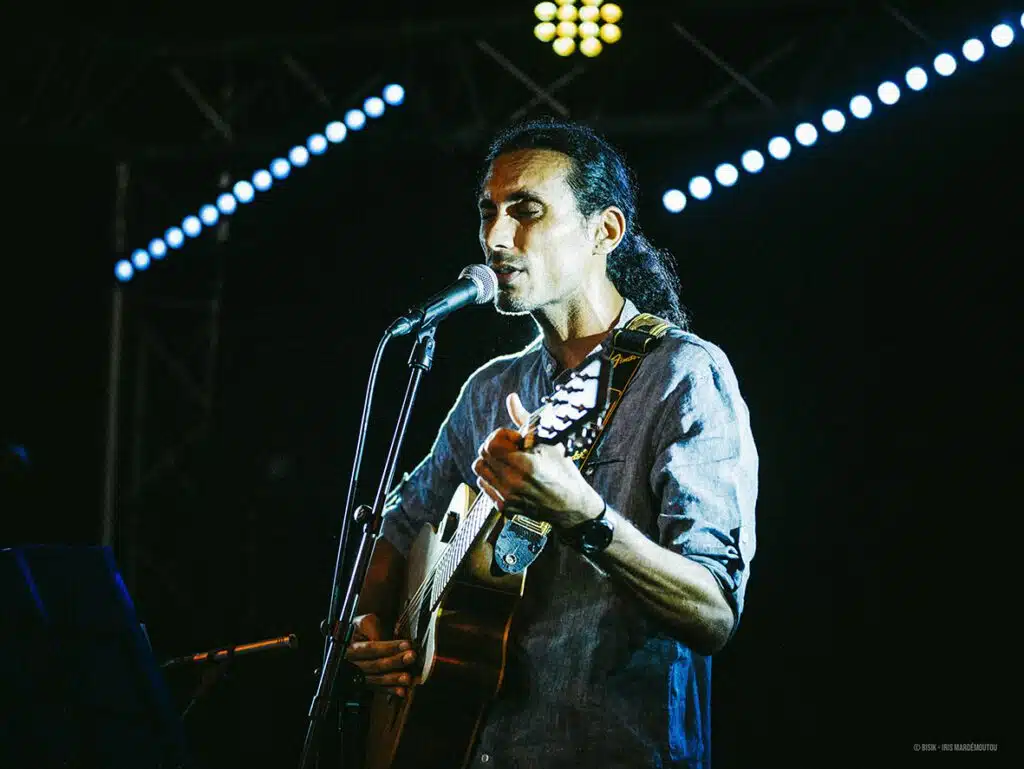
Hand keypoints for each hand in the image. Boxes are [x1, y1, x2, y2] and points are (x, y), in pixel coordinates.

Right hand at [345, 614, 415, 697]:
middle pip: (376, 665)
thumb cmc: (362, 629)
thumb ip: (372, 629)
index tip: (407, 644)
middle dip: (395, 662)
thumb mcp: (364, 622)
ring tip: (408, 677)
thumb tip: (385, 638)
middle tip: (412, 657)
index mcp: (351, 648)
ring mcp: (359, 676)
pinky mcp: (366, 684)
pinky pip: (378, 689)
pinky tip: (402, 691)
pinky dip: (390, 691)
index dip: (389, 647)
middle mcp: (354, 664)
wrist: (353, 639)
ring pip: (377, 679)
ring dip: (394, 679)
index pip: (371, 649)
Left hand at [472, 393, 604, 529]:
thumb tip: (511, 398)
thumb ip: (524, 419)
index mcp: (524, 466)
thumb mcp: (548, 442)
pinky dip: (492, 476)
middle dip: (496, 445)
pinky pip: (484, 485)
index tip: (516, 439)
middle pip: (483, 454)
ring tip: (507, 460)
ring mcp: (507, 497)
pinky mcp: (504, 507)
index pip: (491, 443)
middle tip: (512, 448)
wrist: (571, 506)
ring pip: (479, 470)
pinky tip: (507, 474)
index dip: (502, 436)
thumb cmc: (563, 472)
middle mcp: (512, 483)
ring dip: (491, 460)